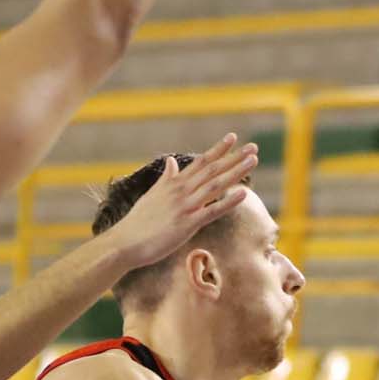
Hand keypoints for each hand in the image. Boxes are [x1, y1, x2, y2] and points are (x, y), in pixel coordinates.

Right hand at [96, 134, 258, 270]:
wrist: (125, 242)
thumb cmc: (138, 222)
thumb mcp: (152, 195)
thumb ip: (166, 178)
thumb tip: (171, 162)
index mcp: (174, 183)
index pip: (200, 162)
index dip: (218, 150)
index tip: (232, 138)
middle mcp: (181, 191)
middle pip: (212, 170)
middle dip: (234, 157)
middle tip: (253, 147)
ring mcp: (185, 206)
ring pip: (215, 185)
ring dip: (236, 172)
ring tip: (253, 161)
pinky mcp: (187, 224)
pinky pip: (212, 211)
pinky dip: (228, 202)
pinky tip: (243, 193)